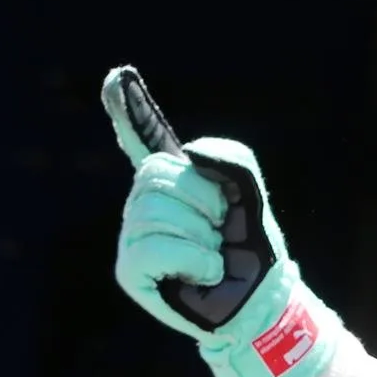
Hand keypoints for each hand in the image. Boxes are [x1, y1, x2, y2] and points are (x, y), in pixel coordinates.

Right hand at [103, 68, 334, 376]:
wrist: (258, 300)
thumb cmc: (251, 249)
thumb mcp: (250, 194)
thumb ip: (229, 159)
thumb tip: (187, 155)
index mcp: (172, 181)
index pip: (143, 140)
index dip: (129, 110)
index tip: (117, 76)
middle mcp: (144, 204)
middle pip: (158, 176)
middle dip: (203, 201)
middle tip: (220, 230)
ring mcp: (133, 235)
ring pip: (157, 211)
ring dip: (202, 235)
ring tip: (212, 256)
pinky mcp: (129, 269)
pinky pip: (154, 245)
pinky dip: (192, 258)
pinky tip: (203, 272)